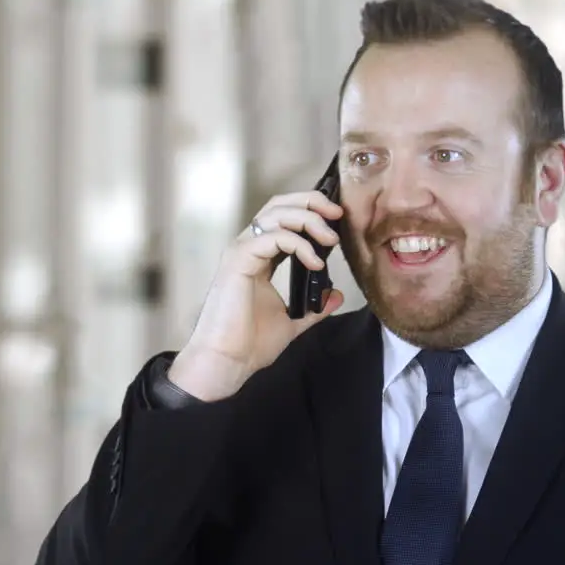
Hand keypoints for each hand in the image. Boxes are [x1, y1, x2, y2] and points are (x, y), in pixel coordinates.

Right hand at [168, 191, 345, 400]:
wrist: (227, 362)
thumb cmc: (249, 345)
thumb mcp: (292, 321)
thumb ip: (314, 307)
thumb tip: (335, 295)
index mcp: (258, 258)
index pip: (283, 219)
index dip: (311, 212)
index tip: (337, 221)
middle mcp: (247, 249)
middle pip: (279, 205)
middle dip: (311, 202)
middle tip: (337, 214)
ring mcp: (240, 252)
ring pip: (275, 214)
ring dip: (309, 220)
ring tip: (330, 240)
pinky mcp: (238, 261)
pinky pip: (272, 237)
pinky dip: (298, 244)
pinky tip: (315, 262)